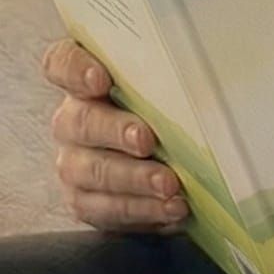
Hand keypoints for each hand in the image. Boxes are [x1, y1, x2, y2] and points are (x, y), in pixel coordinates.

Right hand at [43, 40, 188, 233]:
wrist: (174, 162)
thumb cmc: (173, 110)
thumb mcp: (171, 85)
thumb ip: (172, 73)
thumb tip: (212, 65)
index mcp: (85, 79)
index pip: (61, 63)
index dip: (75, 69)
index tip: (100, 79)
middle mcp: (72, 119)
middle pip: (80, 121)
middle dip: (115, 131)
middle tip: (146, 140)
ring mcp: (75, 162)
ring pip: (90, 171)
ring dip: (133, 179)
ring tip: (169, 185)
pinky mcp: (86, 201)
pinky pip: (104, 209)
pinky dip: (140, 210)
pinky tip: (170, 209)